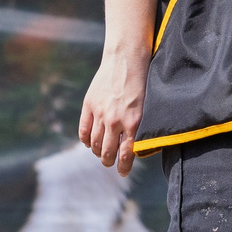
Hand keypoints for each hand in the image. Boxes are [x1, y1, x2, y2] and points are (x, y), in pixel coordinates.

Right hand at [77, 45, 149, 172]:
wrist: (126, 59)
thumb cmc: (142, 82)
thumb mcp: (147, 106)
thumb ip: (139, 125)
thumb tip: (136, 145)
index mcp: (134, 122)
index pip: (126, 153)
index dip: (123, 166)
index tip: (123, 172)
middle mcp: (115, 120)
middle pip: (107, 151)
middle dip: (108, 161)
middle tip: (110, 164)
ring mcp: (100, 112)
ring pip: (95, 143)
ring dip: (98, 152)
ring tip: (101, 154)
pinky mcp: (89, 104)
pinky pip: (84, 130)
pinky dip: (86, 139)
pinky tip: (89, 143)